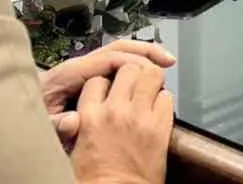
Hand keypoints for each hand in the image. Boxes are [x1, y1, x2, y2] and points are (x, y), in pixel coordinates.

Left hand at [40, 40, 175, 143]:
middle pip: (117, 48)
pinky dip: (133, 64)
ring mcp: (82, 69)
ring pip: (117, 53)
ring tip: (164, 62)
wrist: (13, 115)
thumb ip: (56, 124)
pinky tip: (144, 75)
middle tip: (168, 60)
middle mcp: (77, 66)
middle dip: (145, 50)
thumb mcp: (40, 125)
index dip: (134, 62)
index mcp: (68, 74)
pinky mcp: (85, 77)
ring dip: (142, 54)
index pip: (109, 59)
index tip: (154, 71)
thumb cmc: (27, 118)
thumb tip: (73, 121)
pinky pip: (113, 64)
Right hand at [70, 63, 173, 183]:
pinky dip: (164, 98)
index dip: (105, 81)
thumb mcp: (75, 147)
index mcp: (89, 116)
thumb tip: (75, 114)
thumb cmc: (97, 178)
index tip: (110, 87)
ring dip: (151, 79)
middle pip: (127, 69)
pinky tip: (158, 107)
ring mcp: (139, 115)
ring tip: (149, 87)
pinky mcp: (160, 124)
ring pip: (150, 75)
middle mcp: (114, 110)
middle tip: (135, 81)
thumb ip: (79, 123)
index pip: (97, 79)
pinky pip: (167, 97)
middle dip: (131, 72)